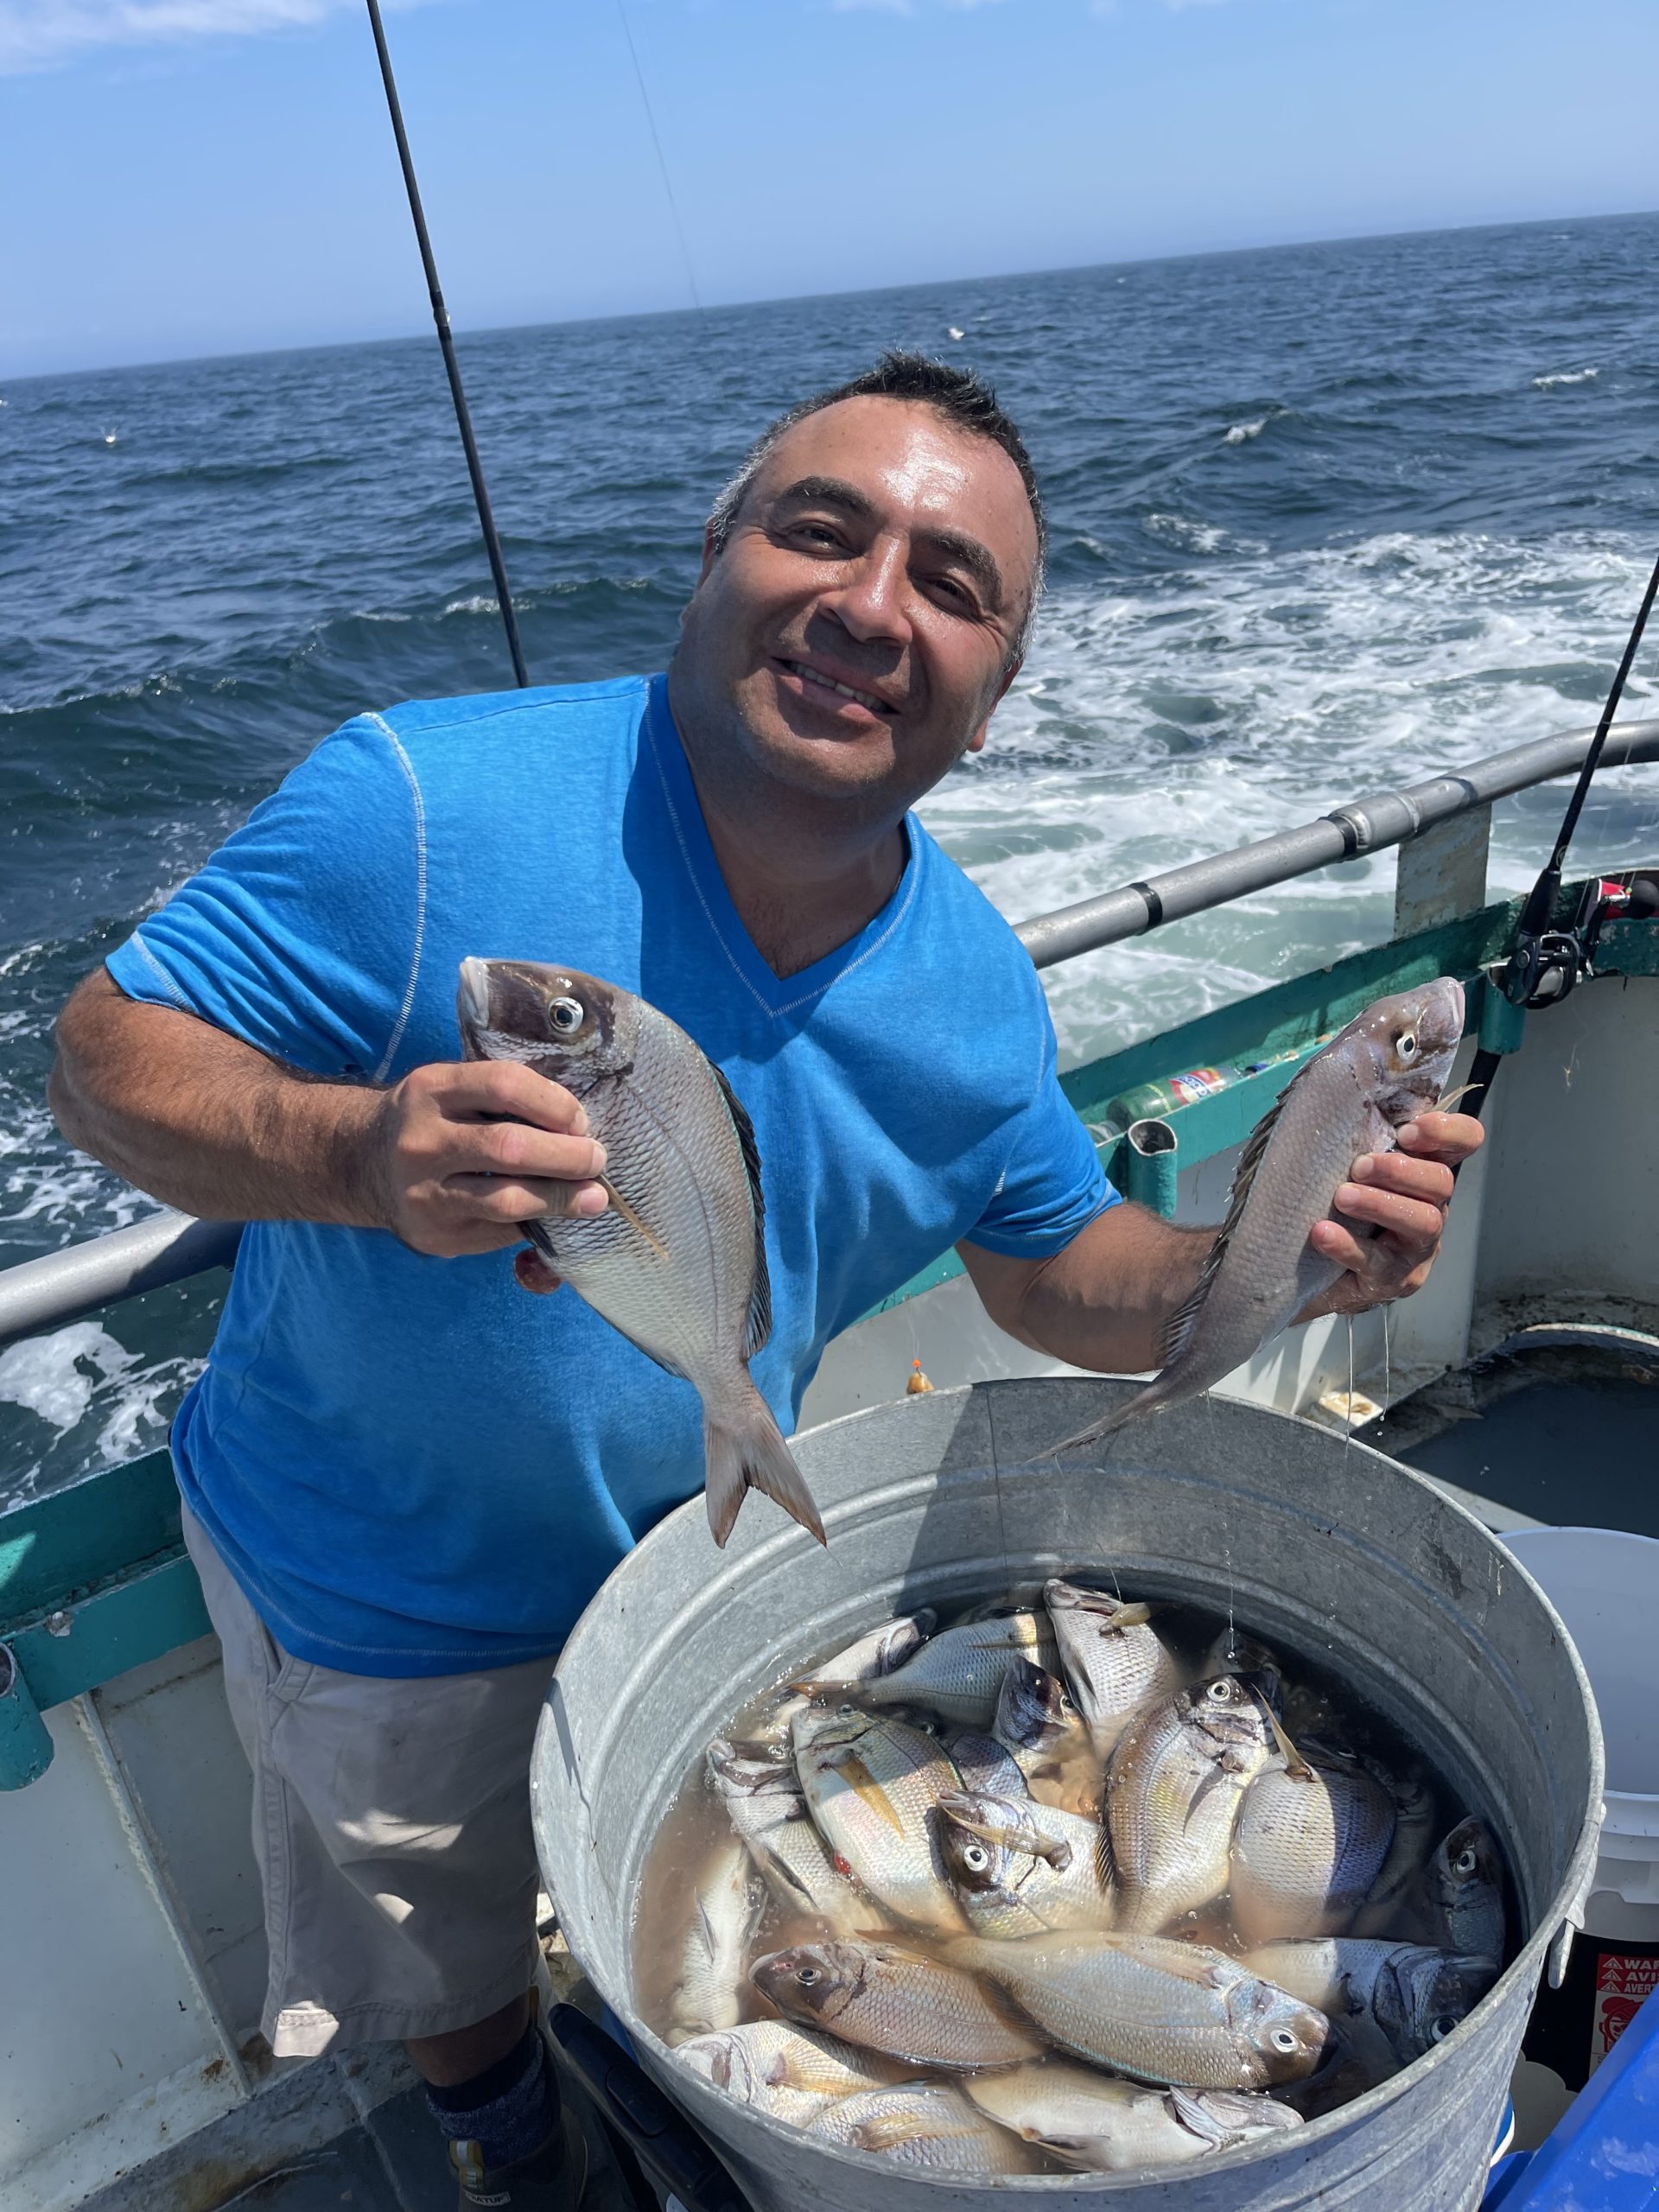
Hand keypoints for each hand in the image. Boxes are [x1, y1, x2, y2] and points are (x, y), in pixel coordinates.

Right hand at [366, 1060, 607, 1258]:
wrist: (364, 1164)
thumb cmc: (434, 1120)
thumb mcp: (453, 1090)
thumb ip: (503, 1097)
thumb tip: (580, 1124)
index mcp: (432, 1090)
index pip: (505, 1086)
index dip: (554, 1103)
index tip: (580, 1120)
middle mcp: (422, 1141)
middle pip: (510, 1148)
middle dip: (568, 1156)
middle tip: (597, 1159)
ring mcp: (425, 1194)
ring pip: (508, 1201)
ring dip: (562, 1198)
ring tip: (594, 1198)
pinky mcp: (435, 1236)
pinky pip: (500, 1232)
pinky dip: (536, 1223)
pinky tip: (556, 1215)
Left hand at [1301, 1111, 1484, 1318]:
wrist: (1301, 1263)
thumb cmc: (1328, 1200)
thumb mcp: (1341, 1159)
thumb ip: (1354, 1127)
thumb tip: (1342, 1073)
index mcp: (1423, 1168)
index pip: (1463, 1142)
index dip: (1448, 1132)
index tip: (1409, 1131)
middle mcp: (1430, 1206)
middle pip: (1441, 1183)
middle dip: (1402, 1170)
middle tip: (1359, 1166)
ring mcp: (1415, 1248)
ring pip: (1423, 1223)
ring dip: (1382, 1204)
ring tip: (1342, 1197)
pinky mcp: (1392, 1281)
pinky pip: (1378, 1264)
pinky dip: (1348, 1246)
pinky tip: (1322, 1233)